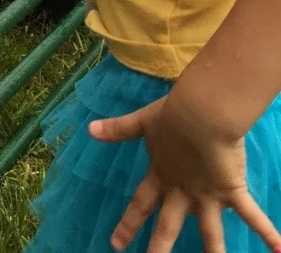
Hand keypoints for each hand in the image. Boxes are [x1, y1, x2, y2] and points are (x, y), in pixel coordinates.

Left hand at [90, 92, 280, 252]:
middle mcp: (183, 192)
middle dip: (159, 249)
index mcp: (162, 175)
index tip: (116, 244)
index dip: (128, 224)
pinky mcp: (231, 191)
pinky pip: (253, 215)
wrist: (200, 112)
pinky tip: (280, 249)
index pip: (141, 205)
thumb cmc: (172, 114)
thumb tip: (89, 129)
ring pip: (211, 233)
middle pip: (169, 227)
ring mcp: (207, 195)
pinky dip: (268, 232)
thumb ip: (118, 129)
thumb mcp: (142, 122)